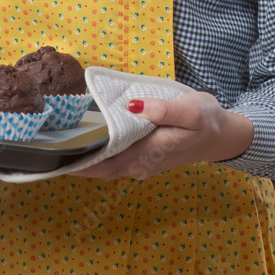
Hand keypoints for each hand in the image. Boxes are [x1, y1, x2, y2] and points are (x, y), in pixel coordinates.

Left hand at [72, 92, 253, 179]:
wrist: (226, 135)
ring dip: (86, 157)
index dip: (81, 165)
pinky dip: (99, 152)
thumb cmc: (208, 121)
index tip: (56, 159)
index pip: (107, 165)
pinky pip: (116, 157)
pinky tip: (88, 139)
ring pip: (108, 164)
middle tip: (47, 149)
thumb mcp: (191, 110)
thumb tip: (132, 106)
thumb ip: (162, 109)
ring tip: (60, 142)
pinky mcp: (146, 155)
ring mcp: (144, 162)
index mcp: (150, 154)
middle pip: (102, 168)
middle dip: (75, 162)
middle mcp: (142, 163)